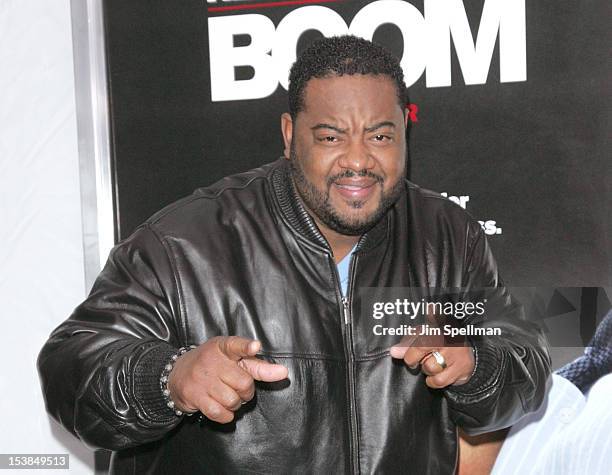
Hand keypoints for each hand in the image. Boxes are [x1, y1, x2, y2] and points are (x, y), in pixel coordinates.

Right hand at [167, 336, 287, 422]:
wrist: (177, 374)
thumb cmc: (213, 365)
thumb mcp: (232, 358)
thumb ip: (258, 366)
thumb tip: (283, 372)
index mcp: (223, 347)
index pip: (236, 345)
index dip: (247, 347)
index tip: (255, 346)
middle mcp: (212, 361)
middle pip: (244, 383)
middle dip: (246, 391)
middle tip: (237, 387)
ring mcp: (202, 379)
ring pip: (233, 400)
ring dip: (235, 403)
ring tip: (226, 395)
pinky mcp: (194, 396)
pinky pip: (219, 412)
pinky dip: (225, 415)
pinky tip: (221, 407)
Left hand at [389, 324, 474, 388]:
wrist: (466, 347)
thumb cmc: (438, 339)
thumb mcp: (421, 335)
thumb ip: (406, 343)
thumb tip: (394, 352)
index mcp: (437, 327)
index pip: (418, 343)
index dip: (411, 354)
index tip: (410, 356)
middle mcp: (449, 339)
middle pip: (422, 355)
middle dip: (416, 360)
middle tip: (422, 358)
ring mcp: (457, 354)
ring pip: (430, 369)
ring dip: (427, 369)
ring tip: (432, 362)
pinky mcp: (463, 368)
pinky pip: (439, 381)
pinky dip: (434, 380)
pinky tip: (438, 372)